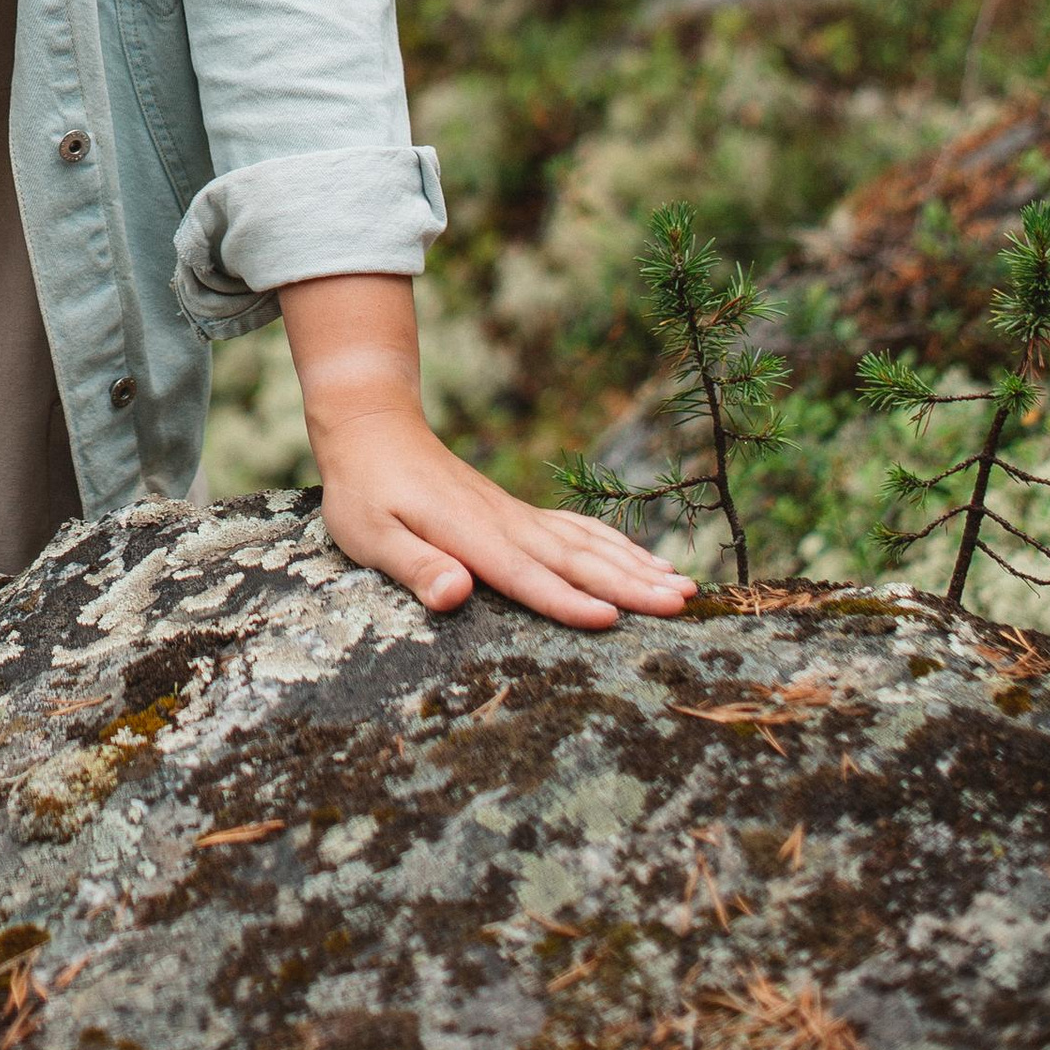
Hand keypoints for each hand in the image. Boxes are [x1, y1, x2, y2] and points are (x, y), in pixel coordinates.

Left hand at [280, 271, 691, 631]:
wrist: (374, 428)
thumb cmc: (364, 491)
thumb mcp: (369, 534)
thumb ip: (415, 565)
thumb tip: (456, 594)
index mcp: (469, 534)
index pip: (526, 575)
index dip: (566, 600)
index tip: (611, 621)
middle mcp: (505, 523)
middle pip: (574, 559)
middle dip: (629, 585)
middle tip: (682, 605)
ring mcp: (516, 516)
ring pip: (586, 543)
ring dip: (636, 566)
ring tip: (685, 587)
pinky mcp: (518, 515)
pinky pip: (577, 530)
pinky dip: (616, 545)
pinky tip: (647, 560)